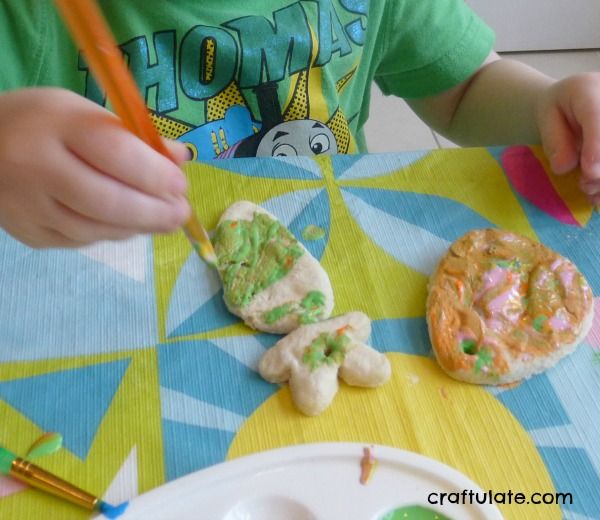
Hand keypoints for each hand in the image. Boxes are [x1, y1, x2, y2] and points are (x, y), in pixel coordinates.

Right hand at [0, 87, 190, 247]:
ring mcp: (28, 206)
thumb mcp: (85, 114)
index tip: (181, 185)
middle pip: (109, 202)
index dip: (156, 175)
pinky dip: (111, 234)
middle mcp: (37, 167)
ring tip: (162, 220)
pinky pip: (81, 241)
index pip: (117, 154)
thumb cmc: (43, 125)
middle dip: (155, 213)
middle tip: (181, 214)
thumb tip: (180, 159)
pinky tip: (124, 224)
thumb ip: (133, 137)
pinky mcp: (28, 233)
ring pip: (97, 229)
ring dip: (138, 227)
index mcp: (57, 125)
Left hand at [536, 72, 599, 204]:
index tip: (591, 172)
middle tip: (586, 184)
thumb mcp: (546, 116)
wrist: (572, 99)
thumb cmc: (558, 107)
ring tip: (591, 191)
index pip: (597, 117)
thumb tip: (565, 167)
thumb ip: (554, 139)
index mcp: (591, 91)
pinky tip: (597, 196)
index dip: (597, 146)